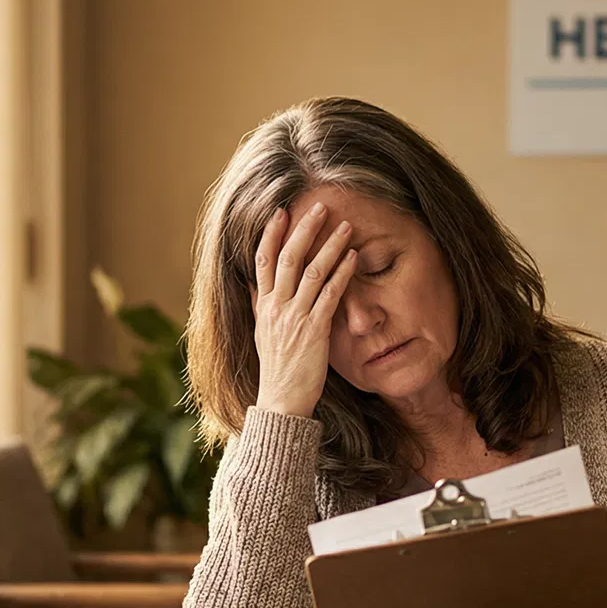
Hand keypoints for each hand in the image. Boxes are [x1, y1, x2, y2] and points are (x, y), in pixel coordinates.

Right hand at [251, 202, 357, 416]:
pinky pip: (329, 294)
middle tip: (320, 206)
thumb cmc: (276, 369)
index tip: (282, 212)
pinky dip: (342, 273)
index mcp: (263, 306)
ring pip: (312, 272)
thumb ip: (259, 305)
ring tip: (346, 226)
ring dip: (330, 245)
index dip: (272, 234)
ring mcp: (295, 318)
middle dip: (304, 229)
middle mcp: (277, 307)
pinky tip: (354, 258)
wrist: (282, 401)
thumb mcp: (262, 333)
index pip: (263, 261)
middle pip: (288, 258)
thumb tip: (252, 283)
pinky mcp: (314, 330)